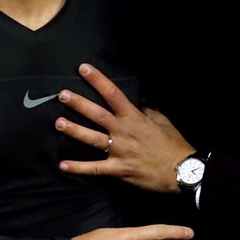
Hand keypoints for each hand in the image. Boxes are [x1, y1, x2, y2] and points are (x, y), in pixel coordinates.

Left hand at [58, 63, 193, 192]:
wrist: (181, 170)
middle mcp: (123, 131)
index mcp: (134, 117)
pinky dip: (78, 168)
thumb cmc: (172, 144)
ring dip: (74, 130)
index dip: (97, 80)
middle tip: (62, 95)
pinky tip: (62, 165)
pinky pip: (95, 168)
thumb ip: (146, 110)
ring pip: (92, 138)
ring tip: (58, 123)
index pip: (113, 94)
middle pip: (97, 114)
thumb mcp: (162, 120)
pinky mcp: (118, 169)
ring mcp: (119, 150)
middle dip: (78, 103)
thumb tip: (139, 100)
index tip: (83, 69)